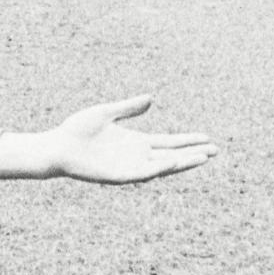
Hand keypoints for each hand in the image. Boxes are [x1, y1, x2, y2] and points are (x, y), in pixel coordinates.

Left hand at [47, 96, 216, 183]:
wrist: (57, 145)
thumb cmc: (77, 129)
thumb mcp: (106, 113)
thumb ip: (129, 108)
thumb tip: (151, 98)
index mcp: (136, 142)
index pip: (169, 142)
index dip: (188, 141)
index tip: (207, 138)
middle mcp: (136, 156)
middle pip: (171, 155)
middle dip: (192, 153)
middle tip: (216, 151)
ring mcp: (129, 167)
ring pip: (162, 166)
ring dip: (182, 163)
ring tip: (203, 157)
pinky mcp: (118, 176)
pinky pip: (142, 173)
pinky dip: (158, 168)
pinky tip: (172, 162)